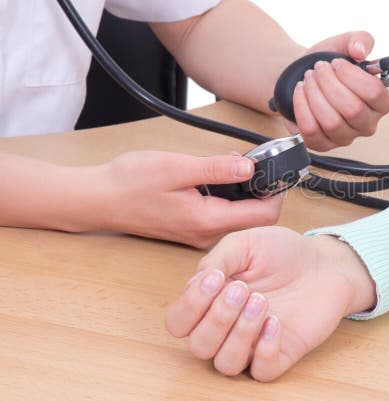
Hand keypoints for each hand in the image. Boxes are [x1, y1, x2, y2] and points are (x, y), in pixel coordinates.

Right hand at [98, 151, 281, 247]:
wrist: (99, 199)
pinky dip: (229, 197)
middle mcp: (208, 235)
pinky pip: (224, 216)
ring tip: (233, 167)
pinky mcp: (194, 229)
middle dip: (263, 192)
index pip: (264, 217)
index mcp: (208, 222)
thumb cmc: (131, 183)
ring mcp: (201, 235)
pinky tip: (216, 177)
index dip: (276, 193)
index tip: (276, 171)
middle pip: (257, 220)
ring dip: (245, 193)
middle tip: (254, 165)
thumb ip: (216, 169)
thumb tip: (250, 168)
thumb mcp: (177, 168)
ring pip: (241, 218)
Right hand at [164, 227, 376, 380]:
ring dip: (240, 333)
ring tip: (262, 302)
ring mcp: (252, 345)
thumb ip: (216, 260)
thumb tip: (198, 283)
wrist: (323, 263)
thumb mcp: (245, 244)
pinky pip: (261, 372)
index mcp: (210, 303)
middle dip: (217, 318)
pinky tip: (276, 322)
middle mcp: (226, 329)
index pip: (179, 323)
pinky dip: (265, 350)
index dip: (190, 306)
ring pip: (226, 364)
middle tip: (243, 290)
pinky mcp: (281, 355)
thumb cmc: (282, 253)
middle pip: (199, 347)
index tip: (218, 278)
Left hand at [284, 31, 388, 150]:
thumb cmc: (328, 62)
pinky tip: (301, 92)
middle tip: (319, 69)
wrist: (301, 74)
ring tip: (308, 79)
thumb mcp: (345, 44)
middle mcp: (366, 123)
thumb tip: (360, 50)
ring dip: (315, 94)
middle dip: (329, 83)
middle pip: (352, 109)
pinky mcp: (322, 144)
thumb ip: (360, 40)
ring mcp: (345, 137)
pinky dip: (302, 107)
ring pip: (332, 122)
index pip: (375, 94)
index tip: (336, 63)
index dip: (352, 76)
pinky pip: (312, 131)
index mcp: (381, 101)